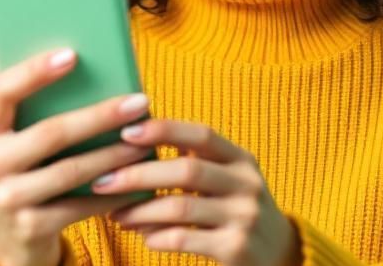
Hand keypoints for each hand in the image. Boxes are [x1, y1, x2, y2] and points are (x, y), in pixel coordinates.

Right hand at [0, 47, 154, 265]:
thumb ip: (40, 110)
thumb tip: (101, 70)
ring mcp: (5, 199)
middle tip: (139, 102)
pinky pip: (81, 206)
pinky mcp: (28, 227)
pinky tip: (138, 181)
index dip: (34, 71)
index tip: (73, 54)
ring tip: (145, 141)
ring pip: (70, 170)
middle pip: (50, 133)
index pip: (2, 91)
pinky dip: (113, 192)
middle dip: (100, 116)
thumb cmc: (27, 168)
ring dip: (114, 155)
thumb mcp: (20, 139)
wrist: (10, 236)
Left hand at [96, 119, 301, 265]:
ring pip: (181, 207)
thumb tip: (142, 136)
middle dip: (139, 174)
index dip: (164, 130)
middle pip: (187, 170)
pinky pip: (184, 239)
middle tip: (102, 181)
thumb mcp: (229, 179)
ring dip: (141, 210)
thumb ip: (197, 159)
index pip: (201, 135)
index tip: (126, 132)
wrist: (279, 256)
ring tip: (115, 214)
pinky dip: (157, 237)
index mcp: (242, 160)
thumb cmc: (238, 211)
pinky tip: (142, 236)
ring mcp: (244, 217)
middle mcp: (247, 184)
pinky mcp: (236, 248)